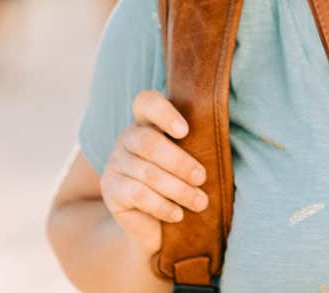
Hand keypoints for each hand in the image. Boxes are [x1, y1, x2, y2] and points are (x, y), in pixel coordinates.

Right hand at [100, 90, 209, 254]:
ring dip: (179, 189)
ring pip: (147, 173)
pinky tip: (178, 214)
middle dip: (180, 162)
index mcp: (147, 122)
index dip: (164, 113)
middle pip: (149, 142)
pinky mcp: (110, 189)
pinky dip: (163, 205)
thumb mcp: (189, 163)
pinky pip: (138, 194)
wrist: (156, 227)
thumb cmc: (181, 186)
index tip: (185, 131)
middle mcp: (127, 138)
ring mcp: (115, 163)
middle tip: (202, 178)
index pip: (146, 102)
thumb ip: (196, 147)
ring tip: (200, 202)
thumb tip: (219, 142)